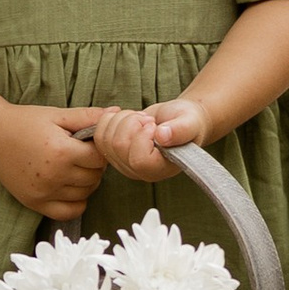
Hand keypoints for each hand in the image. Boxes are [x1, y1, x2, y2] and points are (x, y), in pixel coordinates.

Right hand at [0, 106, 107, 220]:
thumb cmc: (26, 122)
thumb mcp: (57, 115)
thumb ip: (88, 116)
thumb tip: (116, 114)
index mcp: (61, 151)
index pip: (100, 158)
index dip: (99, 149)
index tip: (89, 143)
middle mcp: (54, 175)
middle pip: (94, 177)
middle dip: (93, 165)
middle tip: (80, 154)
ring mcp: (44, 192)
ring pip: (84, 194)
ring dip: (85, 182)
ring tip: (73, 167)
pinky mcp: (35, 203)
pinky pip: (69, 212)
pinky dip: (76, 202)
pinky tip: (70, 186)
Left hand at [81, 98, 202, 182]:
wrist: (178, 120)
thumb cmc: (187, 123)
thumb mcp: (190, 122)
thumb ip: (181, 130)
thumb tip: (162, 135)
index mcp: (160, 169)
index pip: (138, 160)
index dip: (141, 137)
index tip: (154, 125)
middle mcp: (139, 171)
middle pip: (118, 145)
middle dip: (132, 122)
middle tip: (148, 120)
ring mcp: (123, 163)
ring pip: (105, 139)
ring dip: (122, 119)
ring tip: (141, 119)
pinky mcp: (113, 153)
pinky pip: (98, 134)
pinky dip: (110, 119)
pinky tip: (128, 118)